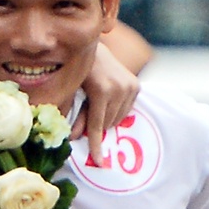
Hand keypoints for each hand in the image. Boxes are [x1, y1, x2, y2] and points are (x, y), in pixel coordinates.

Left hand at [75, 47, 139, 165]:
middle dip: (96, 126)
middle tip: (86, 113)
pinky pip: (126, 110)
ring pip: (118, 119)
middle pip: (108, 124)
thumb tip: (74, 138)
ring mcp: (130, 86)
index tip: (99, 162)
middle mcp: (119, 88)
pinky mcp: (136, 85)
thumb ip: (75, 115)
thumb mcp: (72, 92)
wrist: (93, 46)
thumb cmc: (77, 70)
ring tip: (95, 102)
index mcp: (101, 90)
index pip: (98, 125)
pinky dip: (115, 111)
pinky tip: (106, 99)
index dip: (96, 145)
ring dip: (106, 119)